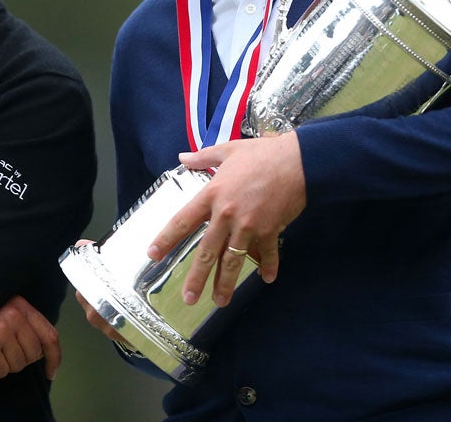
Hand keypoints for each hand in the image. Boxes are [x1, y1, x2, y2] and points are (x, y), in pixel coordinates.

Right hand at [0, 295, 60, 380]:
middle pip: (32, 355)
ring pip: (16, 366)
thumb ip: (21, 323)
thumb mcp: (1, 310)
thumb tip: (39, 350)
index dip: (54, 357)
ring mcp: (2, 329)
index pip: (49, 335)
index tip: (50, 372)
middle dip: (16, 360)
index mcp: (22, 305)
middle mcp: (16, 315)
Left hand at [146, 133, 305, 307]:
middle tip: (188, 298)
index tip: (153, 255)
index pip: (183, 221)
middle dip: (197, 277)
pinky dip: (268, 267)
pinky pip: (267, 254)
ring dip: (226, 283)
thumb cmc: (261, 154)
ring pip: (233, 260)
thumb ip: (202, 157)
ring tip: (220, 301)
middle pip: (207, 251)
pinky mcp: (270, 230)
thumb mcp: (227, 149)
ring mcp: (249, 225)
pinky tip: (266, 279)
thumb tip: (183, 156)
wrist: (297, 161)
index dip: (166, 239)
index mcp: (212, 194)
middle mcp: (226, 214)